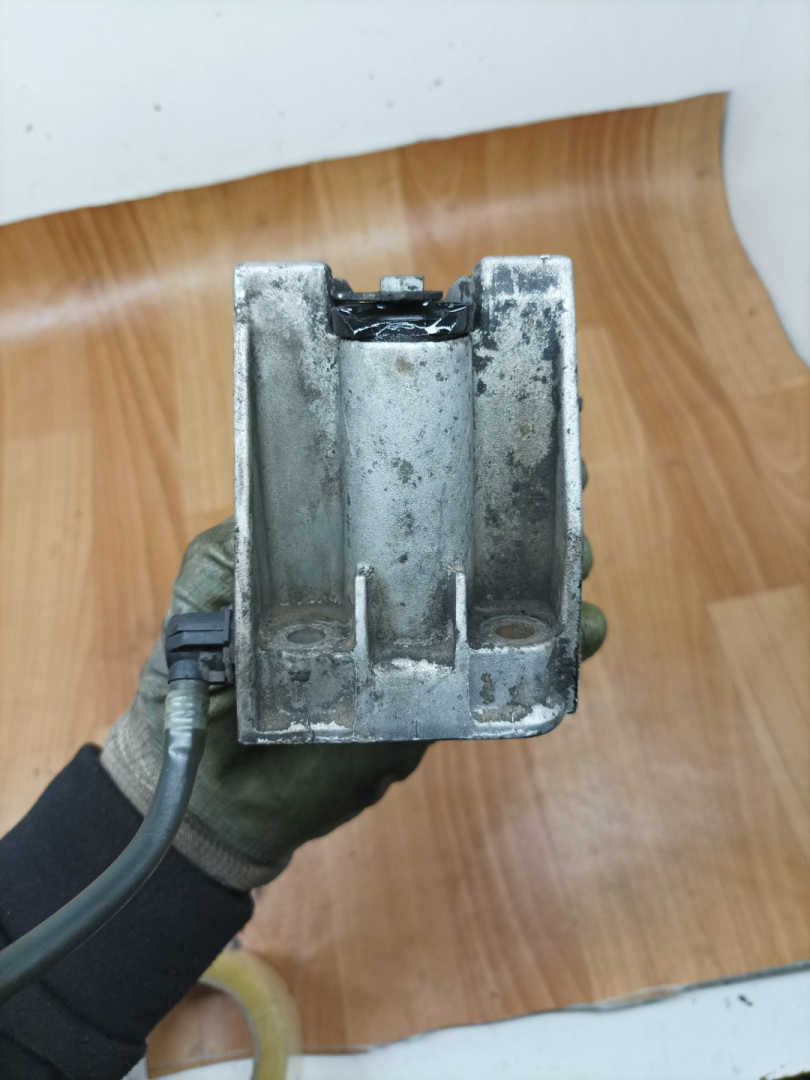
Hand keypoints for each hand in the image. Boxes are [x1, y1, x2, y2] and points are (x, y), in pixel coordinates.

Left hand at [103, 471, 605, 892]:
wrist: (217, 793)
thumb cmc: (198, 679)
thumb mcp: (206, 591)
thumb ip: (235, 549)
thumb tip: (275, 508)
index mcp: (352, 555)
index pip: (420, 500)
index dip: (470, 466)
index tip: (514, 429)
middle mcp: (400, 593)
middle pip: (484, 545)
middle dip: (534, 515)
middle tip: (565, 491)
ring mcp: (427, 650)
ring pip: (509, 606)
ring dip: (555, 579)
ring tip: (575, 564)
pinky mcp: (442, 706)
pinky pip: (507, 678)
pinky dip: (555, 656)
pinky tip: (579, 637)